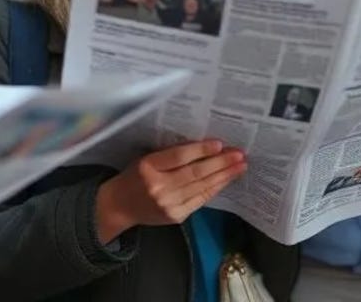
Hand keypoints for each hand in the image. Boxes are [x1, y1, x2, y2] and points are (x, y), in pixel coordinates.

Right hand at [95, 139, 246, 243]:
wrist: (120, 206)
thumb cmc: (135, 176)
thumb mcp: (147, 159)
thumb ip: (171, 155)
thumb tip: (205, 147)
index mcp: (148, 166)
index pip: (179, 156)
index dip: (201, 150)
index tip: (220, 144)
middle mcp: (158, 186)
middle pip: (195, 172)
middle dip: (221, 163)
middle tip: (239, 154)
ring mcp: (168, 204)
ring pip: (201, 187)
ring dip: (224, 176)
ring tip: (240, 166)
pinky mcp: (176, 216)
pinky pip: (200, 200)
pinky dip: (215, 189)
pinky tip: (226, 180)